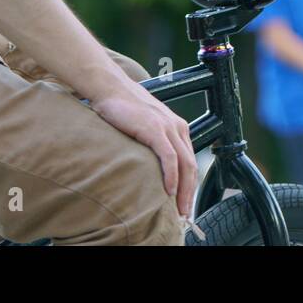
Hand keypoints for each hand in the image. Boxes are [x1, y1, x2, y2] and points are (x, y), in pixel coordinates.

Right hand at [91, 87, 198, 218]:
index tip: (185, 204)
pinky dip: (171, 175)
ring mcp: (168, 127)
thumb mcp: (145, 127)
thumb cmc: (123, 108)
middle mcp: (178, 127)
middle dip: (190, 193)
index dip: (190, 185)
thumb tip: (150, 167)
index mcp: (178, 128)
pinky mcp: (155, 129)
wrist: (111, 88)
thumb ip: (153, 143)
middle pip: (191, 166)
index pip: (190, 162)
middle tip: (185, 214)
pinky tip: (169, 191)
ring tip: (179, 209)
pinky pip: (169, 157)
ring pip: (184, 164)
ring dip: (184, 190)